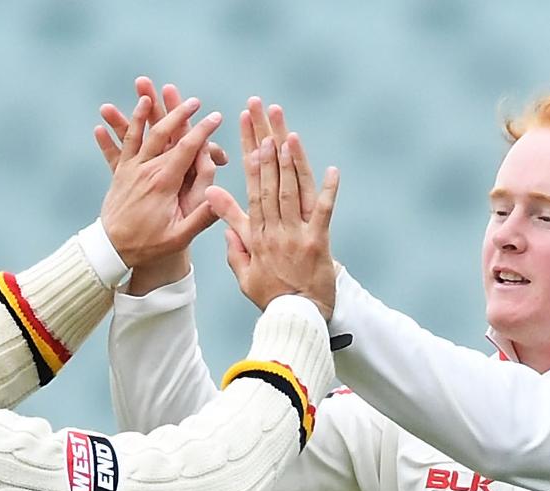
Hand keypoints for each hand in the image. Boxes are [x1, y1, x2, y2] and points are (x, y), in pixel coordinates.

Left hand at [97, 91, 223, 268]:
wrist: (111, 249)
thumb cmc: (148, 245)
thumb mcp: (179, 236)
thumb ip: (202, 217)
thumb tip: (221, 197)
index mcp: (163, 182)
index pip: (187, 147)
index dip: (203, 130)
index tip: (216, 116)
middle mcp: (145, 170)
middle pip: (163, 133)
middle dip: (179, 112)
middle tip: (194, 100)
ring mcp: (130, 170)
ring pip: (140, 134)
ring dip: (147, 112)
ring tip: (151, 93)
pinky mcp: (120, 173)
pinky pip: (122, 145)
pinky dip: (124, 128)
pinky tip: (118, 116)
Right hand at [207, 103, 339, 319]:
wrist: (296, 319)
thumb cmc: (271, 295)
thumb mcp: (243, 271)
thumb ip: (233, 240)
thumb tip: (218, 209)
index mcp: (256, 233)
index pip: (251, 185)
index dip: (250, 152)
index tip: (248, 126)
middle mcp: (274, 228)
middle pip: (268, 179)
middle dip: (266, 142)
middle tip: (262, 112)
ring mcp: (296, 234)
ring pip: (291, 190)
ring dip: (289, 160)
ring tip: (286, 131)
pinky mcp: (319, 243)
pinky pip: (323, 212)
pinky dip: (327, 190)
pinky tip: (332, 169)